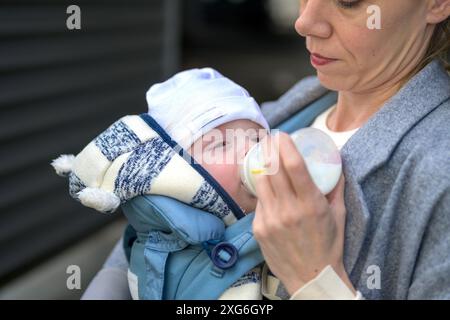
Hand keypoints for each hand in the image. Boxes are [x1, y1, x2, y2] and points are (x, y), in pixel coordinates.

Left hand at [252, 133, 354, 295]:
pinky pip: (259, 202)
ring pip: (261, 182)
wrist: (311, 277)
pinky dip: (263, 191)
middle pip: (272, 169)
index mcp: (311, 204)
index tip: (282, 135)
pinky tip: (268, 187)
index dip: (285, 146)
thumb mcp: (339, 215)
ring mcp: (271, 219)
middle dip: (269, 149)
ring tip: (265, 156)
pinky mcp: (259, 228)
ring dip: (262, 166)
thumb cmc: (329, 246)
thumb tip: (336, 163)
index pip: (294, 166)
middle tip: (270, 139)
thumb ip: (337, 188)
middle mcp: (288, 210)